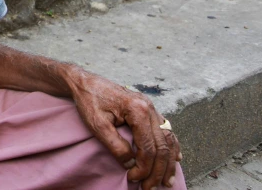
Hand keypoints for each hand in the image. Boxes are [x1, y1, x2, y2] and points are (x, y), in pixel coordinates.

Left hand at [68, 70, 180, 189]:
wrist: (85, 82)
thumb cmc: (89, 101)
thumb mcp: (97, 125)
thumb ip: (115, 145)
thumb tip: (131, 163)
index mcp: (137, 109)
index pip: (148, 147)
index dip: (144, 167)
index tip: (133, 178)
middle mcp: (149, 107)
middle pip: (162, 146)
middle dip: (158, 171)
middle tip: (150, 188)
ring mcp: (151, 107)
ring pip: (168, 139)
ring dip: (169, 162)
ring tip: (166, 180)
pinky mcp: (148, 109)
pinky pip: (166, 130)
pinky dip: (171, 146)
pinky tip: (176, 158)